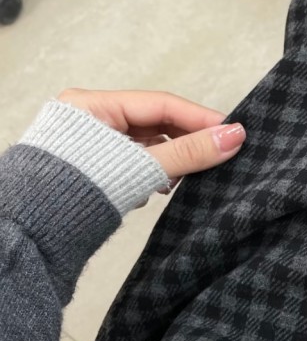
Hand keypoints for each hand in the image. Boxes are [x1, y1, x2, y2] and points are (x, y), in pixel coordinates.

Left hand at [58, 88, 245, 183]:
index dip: (199, 118)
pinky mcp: (94, 169)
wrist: (38, 236)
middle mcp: (89, 119)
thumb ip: (189, 152)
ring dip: (170, 161)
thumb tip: (235, 137)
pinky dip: (153, 172)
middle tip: (217, 155)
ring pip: (145, 145)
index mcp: (92, 105)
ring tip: (186, 178)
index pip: (160, 103)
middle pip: (154, 123)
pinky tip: (162, 188)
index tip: (233, 131)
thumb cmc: (80, 192)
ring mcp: (90, 145)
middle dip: (184, 142)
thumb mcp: (142, 167)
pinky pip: (134, 162)